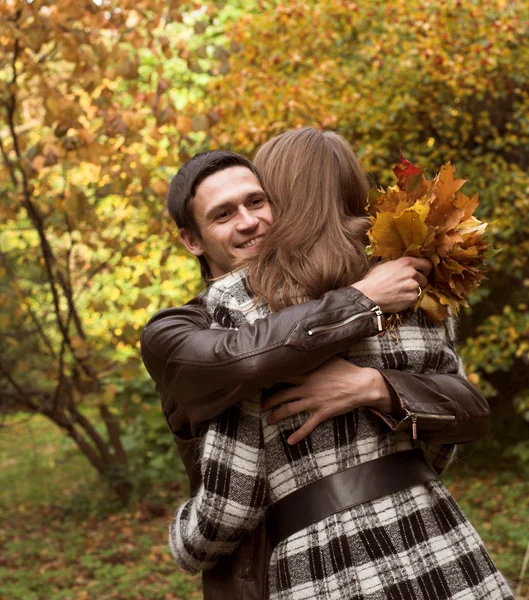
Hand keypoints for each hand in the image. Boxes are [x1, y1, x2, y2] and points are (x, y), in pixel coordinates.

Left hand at [262, 358, 393, 444]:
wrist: (362, 385)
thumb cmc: (347, 370)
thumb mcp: (329, 358)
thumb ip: (316, 357)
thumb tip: (308, 349)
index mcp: (307, 374)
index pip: (283, 375)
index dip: (271, 379)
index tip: (261, 382)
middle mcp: (307, 388)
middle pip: (281, 395)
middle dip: (268, 401)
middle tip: (261, 405)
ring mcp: (313, 402)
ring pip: (289, 410)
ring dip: (276, 416)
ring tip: (268, 420)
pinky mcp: (322, 413)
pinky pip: (307, 426)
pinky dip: (298, 435)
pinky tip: (290, 441)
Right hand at [352, 257, 431, 312]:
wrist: (368, 295)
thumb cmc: (373, 280)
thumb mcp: (384, 265)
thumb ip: (397, 264)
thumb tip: (402, 265)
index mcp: (406, 262)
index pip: (426, 263)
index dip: (425, 268)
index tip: (423, 272)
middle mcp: (412, 273)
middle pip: (424, 278)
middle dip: (418, 281)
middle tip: (407, 284)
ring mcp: (413, 286)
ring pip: (419, 288)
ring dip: (412, 290)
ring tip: (400, 291)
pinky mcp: (412, 298)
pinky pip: (414, 298)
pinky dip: (408, 298)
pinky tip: (398, 297)